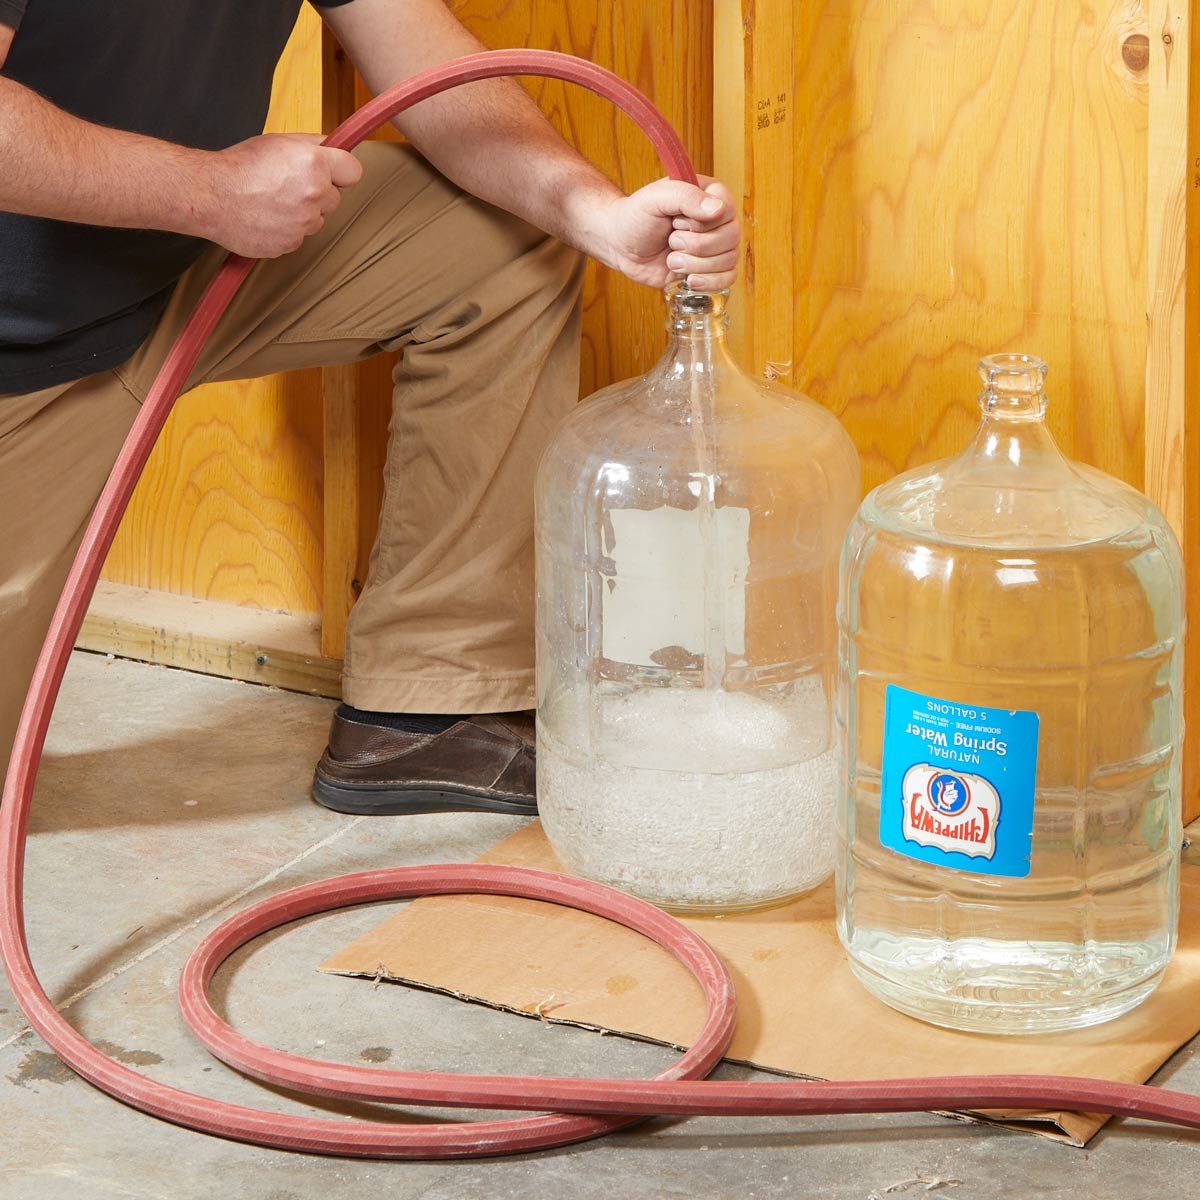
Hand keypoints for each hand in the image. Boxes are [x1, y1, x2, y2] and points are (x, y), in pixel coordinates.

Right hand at [199, 133, 363, 257]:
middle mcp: (314, 195)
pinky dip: (287, 229)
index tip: (333, 172)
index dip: (341, 170)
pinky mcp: (292, 243)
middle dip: (318, 193)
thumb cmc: (240, 166)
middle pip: (335, 199)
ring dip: (303, 213)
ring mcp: (304, 223)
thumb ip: (312, 144)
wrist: (211, 195)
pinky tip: (267, 217)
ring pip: (317, 220)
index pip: (353, 171)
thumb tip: (333, 146)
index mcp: (314, 165)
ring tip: (273, 201)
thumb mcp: (278, 142)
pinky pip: (299, 237)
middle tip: (289, 185)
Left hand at [597, 176, 738, 291]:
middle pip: (730, 238)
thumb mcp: (655, 198)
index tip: (676, 221)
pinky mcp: (709, 269)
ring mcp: (716, 246)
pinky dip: (708, 282)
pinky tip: (688, 279)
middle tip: (671, 241)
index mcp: (710, 195)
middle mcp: (718, 220)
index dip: (701, 223)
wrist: (620, 245)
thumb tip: (719, 209)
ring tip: (672, 259)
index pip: (727, 210)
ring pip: (729, 261)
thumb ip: (685, 196)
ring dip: (695, 265)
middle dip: (696, 246)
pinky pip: (728, 279)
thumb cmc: (636, 216)